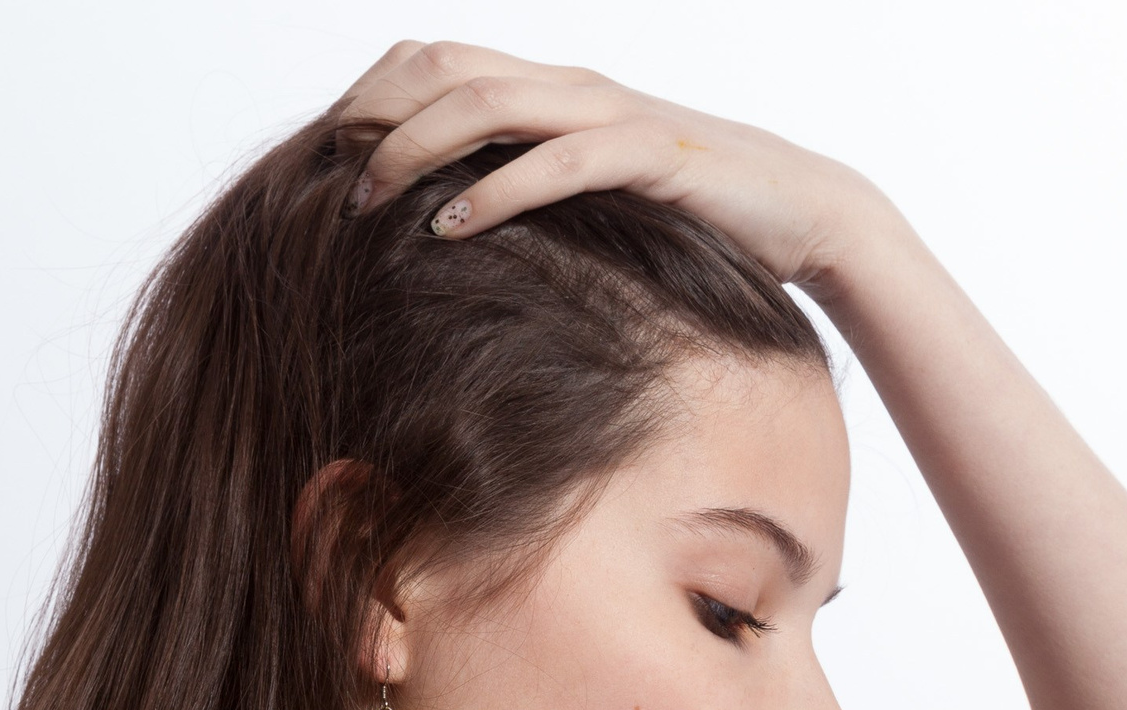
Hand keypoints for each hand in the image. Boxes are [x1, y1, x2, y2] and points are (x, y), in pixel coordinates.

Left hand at [336, 41, 895, 292]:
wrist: (801, 213)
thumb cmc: (691, 217)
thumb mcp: (591, 199)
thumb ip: (529, 191)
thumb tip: (446, 230)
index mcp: (552, 88)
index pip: (433, 61)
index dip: (368, 97)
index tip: (324, 157)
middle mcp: (572, 86)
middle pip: (442, 69)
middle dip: (374, 119)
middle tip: (328, 182)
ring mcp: (609, 113)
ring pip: (486, 103)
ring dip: (415, 149)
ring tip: (370, 201)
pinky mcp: (648, 153)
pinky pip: (555, 161)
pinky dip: (494, 192)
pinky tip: (448, 231)